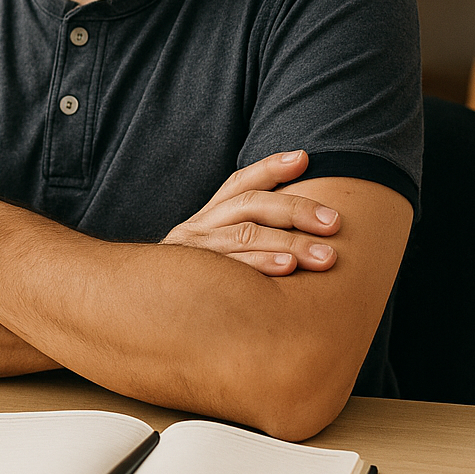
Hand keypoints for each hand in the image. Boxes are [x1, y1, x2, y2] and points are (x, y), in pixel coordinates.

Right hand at [160, 151, 339, 275]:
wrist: (140, 315)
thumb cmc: (198, 285)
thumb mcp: (215, 252)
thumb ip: (245, 234)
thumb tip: (299, 222)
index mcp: (207, 217)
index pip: (239, 182)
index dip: (270, 168)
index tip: (303, 158)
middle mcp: (199, 228)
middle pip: (250, 204)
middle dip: (296, 210)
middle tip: (334, 223)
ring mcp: (195, 252)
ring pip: (244, 234)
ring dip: (289, 242)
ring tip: (325, 255)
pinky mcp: (193, 279)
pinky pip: (231, 268)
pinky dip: (261, 265)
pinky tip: (288, 270)